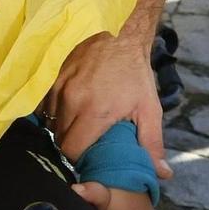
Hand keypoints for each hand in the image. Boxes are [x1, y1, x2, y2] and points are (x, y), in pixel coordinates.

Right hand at [48, 28, 172, 174]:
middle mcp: (72, 100)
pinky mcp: (52, 78)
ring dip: (63, 129)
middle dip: (71, 145)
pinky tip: (71, 111)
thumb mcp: (149, 109)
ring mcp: (59, 88)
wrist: (119, 35)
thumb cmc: (135, 75)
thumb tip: (162, 175)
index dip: (79, 158)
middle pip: (59, 138)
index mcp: (94, 112)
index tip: (90, 156)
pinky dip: (56, 113)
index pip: (71, 150)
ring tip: (79, 126)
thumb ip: (152, 143)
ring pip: (50, 122)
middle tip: (86, 143)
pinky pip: (46, 106)